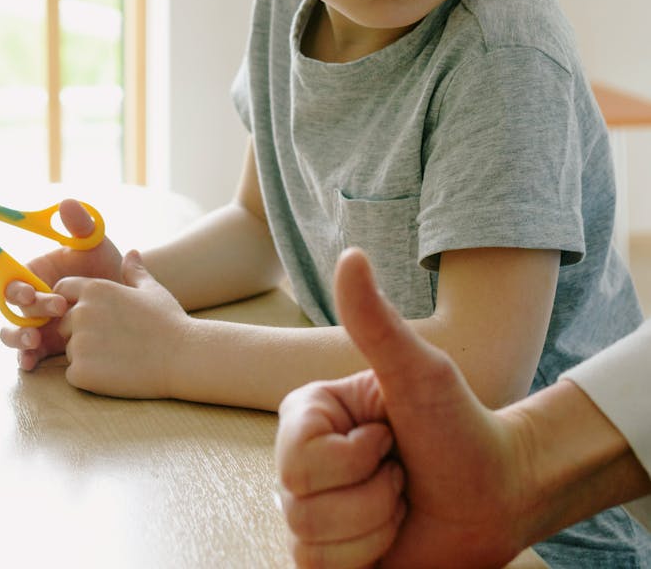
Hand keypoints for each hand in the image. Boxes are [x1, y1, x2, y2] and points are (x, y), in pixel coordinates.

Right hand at [0, 199, 122, 369]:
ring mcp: (38, 324)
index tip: (34, 291)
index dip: (17, 287)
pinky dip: (26, 360)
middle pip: (13, 309)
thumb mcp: (96, 244)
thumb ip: (81, 225)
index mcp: (36, 272)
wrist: (127, 297)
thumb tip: (66, 202)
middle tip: (55, 312)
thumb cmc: (107, 265)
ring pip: (13, 335)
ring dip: (17, 340)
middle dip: (26, 314)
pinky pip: (28, 355)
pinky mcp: (47, 346)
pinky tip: (33, 362)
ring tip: (34, 342)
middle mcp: (32, 299)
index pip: (15, 279)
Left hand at [55, 250, 189, 397]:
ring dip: (88, 356)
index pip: (62, 290)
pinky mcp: (80, 372)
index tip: (91, 316)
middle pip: (65, 325)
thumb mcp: (152, 290)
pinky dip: (90, 377)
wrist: (182, 357)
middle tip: (117, 341)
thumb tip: (131, 252)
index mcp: (95, 289)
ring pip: (70, 351)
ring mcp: (79, 343)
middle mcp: (81, 312)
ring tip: (121, 356)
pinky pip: (74, 374)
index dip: (71, 302)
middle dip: (82, 333)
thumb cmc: (169, 321)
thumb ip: (134, 272)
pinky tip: (116, 372)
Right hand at [276, 248, 530, 568]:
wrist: (496, 493)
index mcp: (309, 414)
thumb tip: (352, 255)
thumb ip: (376, 320)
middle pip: (300, 507)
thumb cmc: (460, 425)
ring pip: (311, 545)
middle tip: (400, 472)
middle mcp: (299, 460)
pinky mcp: (325, 553)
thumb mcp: (420, 371)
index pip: (297, 460)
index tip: (389, 437)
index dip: (355, 460)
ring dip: (374, 530)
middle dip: (371, 498)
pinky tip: (388, 535)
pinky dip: (365, 560)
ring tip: (399, 502)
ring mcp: (310, 508)